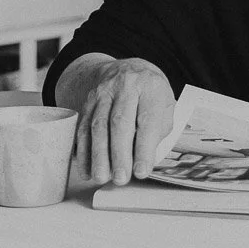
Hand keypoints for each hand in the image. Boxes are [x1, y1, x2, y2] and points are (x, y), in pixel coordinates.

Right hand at [63, 56, 174, 185]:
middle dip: (119, 154)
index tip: (141, 172)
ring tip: (102, 177)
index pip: (147, 120)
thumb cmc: (150, 95)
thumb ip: (157, 132)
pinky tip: (87, 168)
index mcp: (150, 87)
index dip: (144, 148)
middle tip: (121, 178)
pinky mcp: (88, 102)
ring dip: (99, 155)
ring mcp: (103, 92)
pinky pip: (83, 127)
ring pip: (98, 125)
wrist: (129, 69)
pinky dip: (84, 151)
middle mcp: (125, 86)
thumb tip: (142, 162)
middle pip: (119, 122)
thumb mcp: (165, 107)